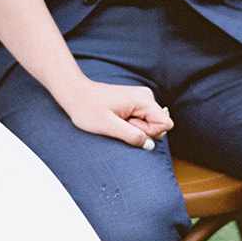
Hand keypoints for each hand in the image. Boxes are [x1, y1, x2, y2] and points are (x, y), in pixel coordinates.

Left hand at [58, 77, 173, 149]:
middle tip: (119, 123)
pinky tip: (117, 118)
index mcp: (143, 99)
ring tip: (116, 120)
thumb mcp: (109, 126)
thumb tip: (150, 145)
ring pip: (150, 123)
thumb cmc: (88, 109)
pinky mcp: (136, 102)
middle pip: (158, 124)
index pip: (165, 124)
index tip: (128, 126)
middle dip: (140, 130)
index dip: (149, 132)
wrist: (76, 94)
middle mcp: (146, 96)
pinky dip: (130, 123)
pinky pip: (142, 119)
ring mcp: (141, 99)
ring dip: (134, 127)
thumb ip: (132, 136)